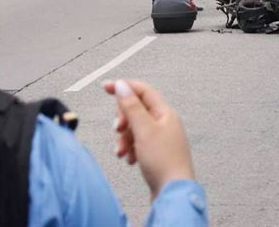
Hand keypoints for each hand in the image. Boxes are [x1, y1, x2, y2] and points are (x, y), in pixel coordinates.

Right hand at [104, 80, 194, 199]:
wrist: (173, 193)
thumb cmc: (164, 163)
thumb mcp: (144, 130)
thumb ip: (131, 106)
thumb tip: (122, 85)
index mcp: (165, 113)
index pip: (142, 90)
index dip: (123, 87)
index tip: (105, 88)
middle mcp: (165, 123)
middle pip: (136, 110)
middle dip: (122, 120)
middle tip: (119, 130)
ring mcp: (161, 138)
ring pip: (134, 128)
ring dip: (124, 138)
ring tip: (122, 151)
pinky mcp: (156, 153)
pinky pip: (137, 143)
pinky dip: (129, 149)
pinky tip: (130, 160)